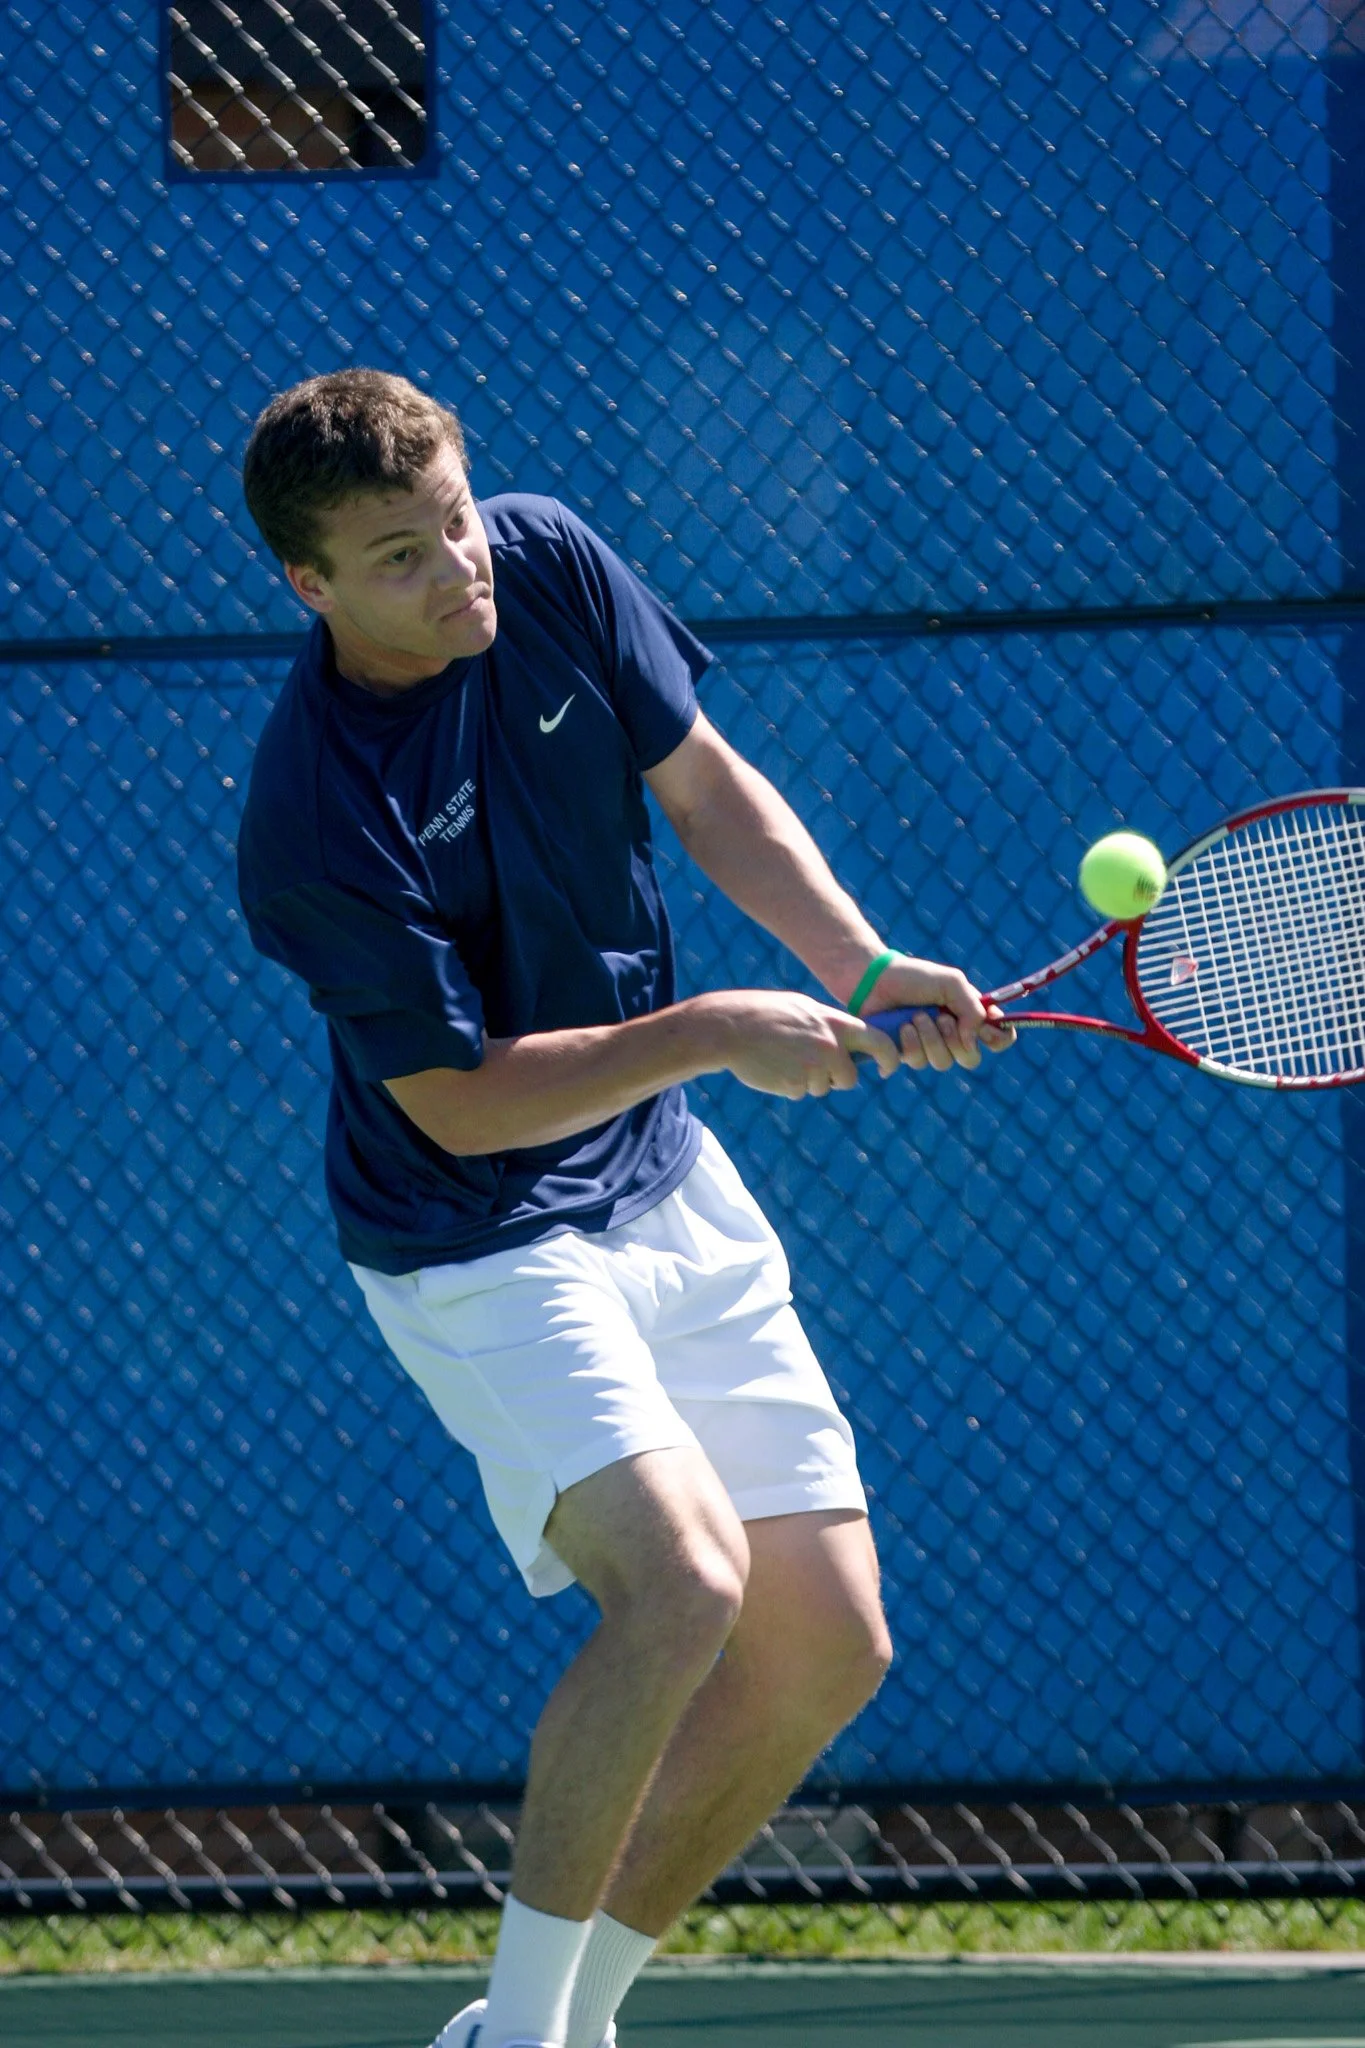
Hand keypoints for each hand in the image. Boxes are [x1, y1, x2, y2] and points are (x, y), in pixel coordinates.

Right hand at [700, 990, 902, 1099]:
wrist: (729, 1028)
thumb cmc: (765, 1014)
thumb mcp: (802, 1008)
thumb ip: (828, 1024)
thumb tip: (849, 1041)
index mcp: (834, 1023)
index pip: (878, 1041)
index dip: (889, 1056)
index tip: (888, 1066)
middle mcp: (828, 1046)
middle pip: (849, 1077)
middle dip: (837, 1077)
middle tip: (816, 1066)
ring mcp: (812, 1067)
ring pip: (822, 1087)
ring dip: (808, 1080)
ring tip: (783, 1057)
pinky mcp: (794, 1085)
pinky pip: (800, 1092)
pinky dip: (789, 1084)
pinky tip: (773, 1066)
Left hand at [862, 956, 1016, 1071]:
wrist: (872, 979)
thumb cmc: (913, 977)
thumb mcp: (951, 983)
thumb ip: (972, 1009)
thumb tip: (973, 1041)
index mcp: (969, 1017)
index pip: (999, 1039)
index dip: (998, 1039)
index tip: (985, 1029)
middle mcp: (952, 1036)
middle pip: (971, 1059)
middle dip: (955, 1038)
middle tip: (941, 1017)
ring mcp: (928, 1047)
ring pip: (942, 1063)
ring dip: (930, 1038)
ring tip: (915, 1016)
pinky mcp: (905, 1055)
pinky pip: (916, 1063)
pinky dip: (910, 1043)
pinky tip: (900, 1027)